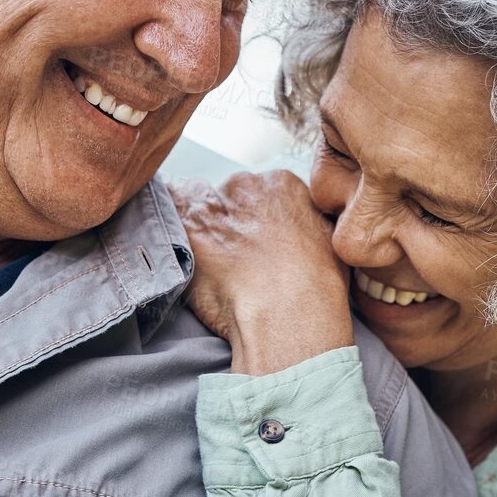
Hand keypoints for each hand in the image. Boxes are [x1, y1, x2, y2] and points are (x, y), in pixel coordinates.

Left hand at [168, 171, 352, 375]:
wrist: (288, 312)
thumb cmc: (314, 289)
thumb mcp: (329, 245)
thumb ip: (308, 226)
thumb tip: (302, 233)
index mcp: (283, 184)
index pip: (260, 190)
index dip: (256, 218)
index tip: (255, 242)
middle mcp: (247, 184)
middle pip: (229, 194)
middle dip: (228, 220)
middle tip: (233, 256)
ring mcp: (213, 201)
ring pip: (196, 201)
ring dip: (199, 225)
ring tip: (209, 260)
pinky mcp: (185, 224)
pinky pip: (167, 208)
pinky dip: (168, 226)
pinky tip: (177, 248)